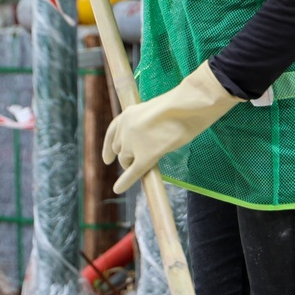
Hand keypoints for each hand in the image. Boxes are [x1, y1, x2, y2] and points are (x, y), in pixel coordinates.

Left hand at [101, 62, 241, 193]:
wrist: (187, 106)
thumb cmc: (181, 105)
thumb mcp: (156, 111)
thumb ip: (148, 124)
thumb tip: (151, 137)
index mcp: (127, 114)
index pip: (113, 133)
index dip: (109, 148)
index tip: (107, 160)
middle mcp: (125, 129)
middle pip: (119, 148)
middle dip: (126, 155)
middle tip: (135, 162)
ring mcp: (133, 143)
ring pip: (125, 160)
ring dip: (130, 165)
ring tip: (140, 169)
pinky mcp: (145, 156)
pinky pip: (133, 173)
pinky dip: (125, 182)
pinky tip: (118, 189)